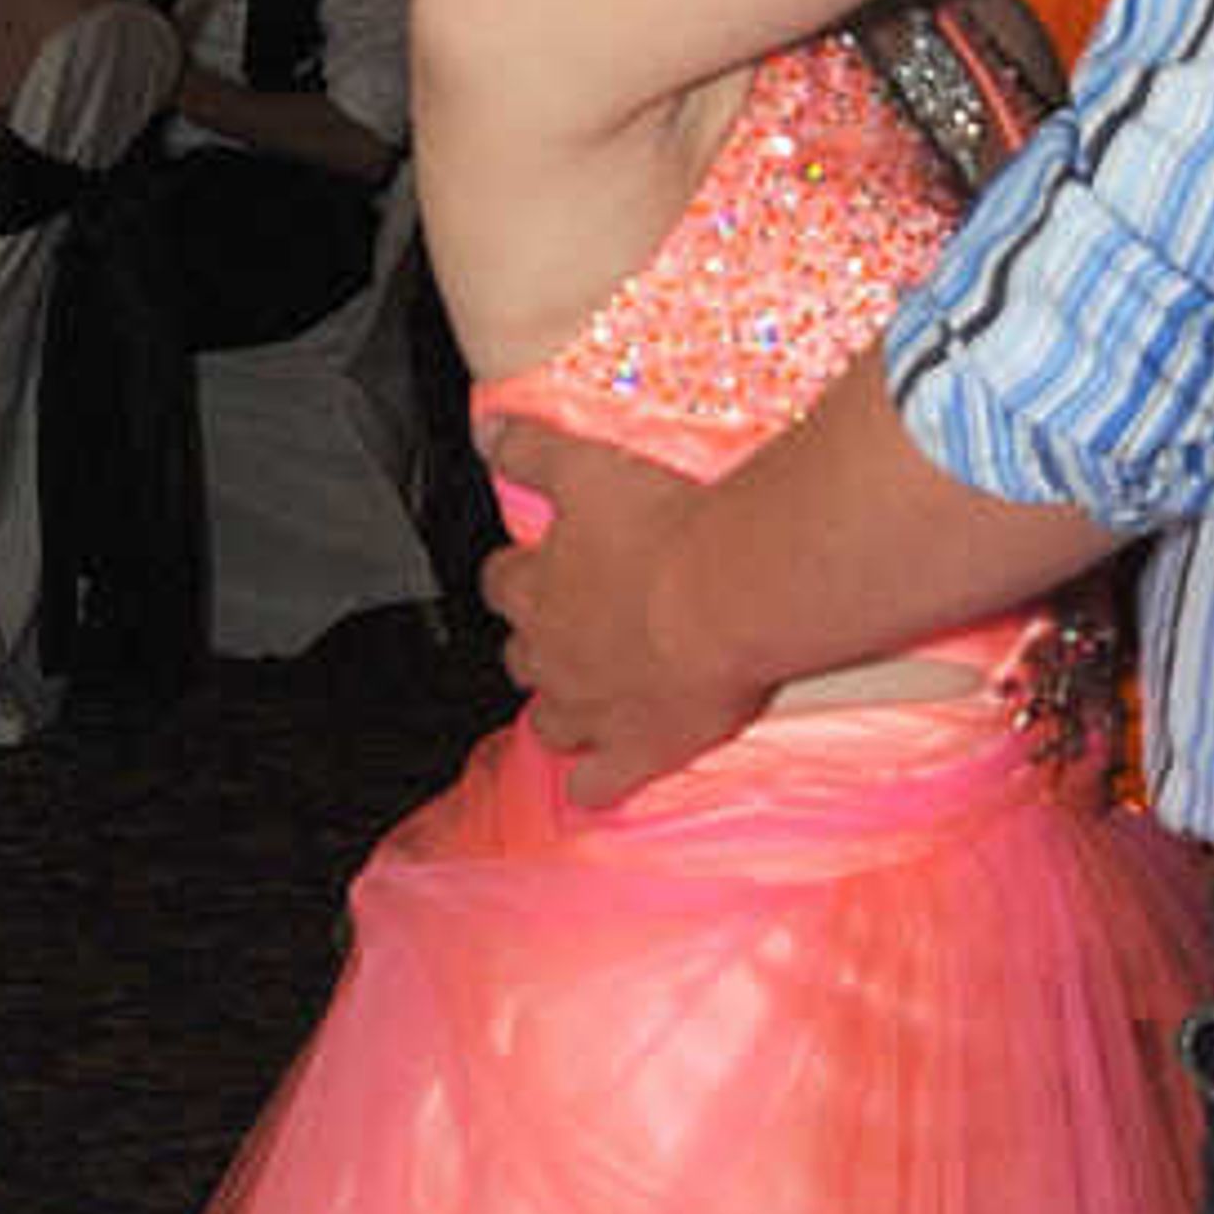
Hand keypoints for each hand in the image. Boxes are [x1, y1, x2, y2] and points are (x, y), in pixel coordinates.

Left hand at [477, 412, 771, 803]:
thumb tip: (482, 429)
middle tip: (575, 630)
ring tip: (585, 701)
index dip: (518, 577)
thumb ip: (530, 448)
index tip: (539, 569)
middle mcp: (553, 654)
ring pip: (550, 722)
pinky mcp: (638, 751)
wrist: (731, 595)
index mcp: (538, 586)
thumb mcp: (587, 466)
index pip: (502, 584)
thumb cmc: (668, 527)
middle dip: (539, 644)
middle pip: (522, 656)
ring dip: (560, 712)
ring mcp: (592, 709)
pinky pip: (597, 784)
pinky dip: (592, 783)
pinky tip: (597, 781)